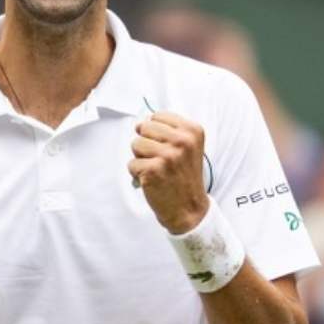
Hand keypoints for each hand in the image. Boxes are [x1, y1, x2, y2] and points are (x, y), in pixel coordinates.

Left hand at [129, 112, 208, 232]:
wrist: (189, 208)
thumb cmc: (183, 176)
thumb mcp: (187, 147)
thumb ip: (169, 131)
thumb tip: (140, 122)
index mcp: (192, 130)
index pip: (157, 116)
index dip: (154, 131)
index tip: (164, 145)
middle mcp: (182, 141)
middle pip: (144, 128)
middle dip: (146, 143)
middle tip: (159, 159)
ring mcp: (168, 155)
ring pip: (135, 144)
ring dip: (141, 158)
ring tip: (156, 169)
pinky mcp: (153, 169)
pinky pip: (131, 163)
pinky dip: (137, 173)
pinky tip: (152, 180)